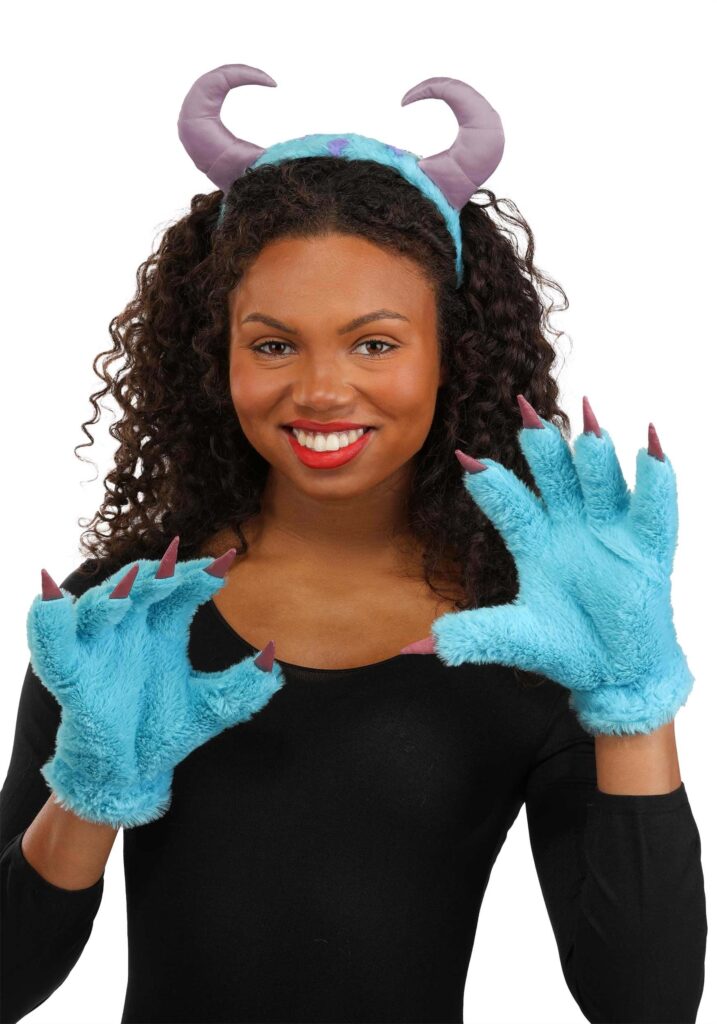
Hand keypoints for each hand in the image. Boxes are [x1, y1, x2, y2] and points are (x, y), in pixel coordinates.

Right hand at [27, 537, 283, 827]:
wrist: (130, 775)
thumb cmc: (163, 733)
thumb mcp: (210, 710)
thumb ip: (242, 689)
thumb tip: (272, 664)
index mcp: (163, 630)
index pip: (180, 590)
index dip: (199, 575)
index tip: (225, 565)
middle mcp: (130, 629)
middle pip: (142, 586)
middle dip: (160, 574)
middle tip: (180, 571)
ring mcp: (99, 648)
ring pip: (100, 605)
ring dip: (115, 592)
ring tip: (134, 587)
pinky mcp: (72, 674)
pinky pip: (54, 643)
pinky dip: (48, 620)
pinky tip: (52, 600)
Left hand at [401, 396, 693, 735]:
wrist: (615, 674)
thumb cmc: (569, 647)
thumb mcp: (518, 638)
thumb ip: (479, 634)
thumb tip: (434, 641)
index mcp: (535, 540)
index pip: (509, 503)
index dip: (491, 483)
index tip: (466, 461)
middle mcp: (571, 526)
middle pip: (554, 477)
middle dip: (541, 446)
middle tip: (523, 411)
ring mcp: (610, 532)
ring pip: (600, 483)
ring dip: (593, 455)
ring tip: (586, 422)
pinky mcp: (648, 548)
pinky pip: (653, 508)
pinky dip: (654, 477)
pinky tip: (649, 444)